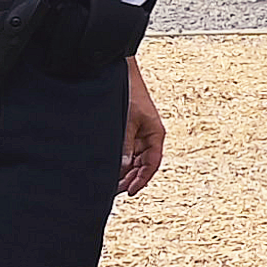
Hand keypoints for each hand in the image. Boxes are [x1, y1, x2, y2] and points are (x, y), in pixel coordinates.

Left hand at [117, 61, 166, 194]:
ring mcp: (139, 135)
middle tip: (116, 191)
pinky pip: (127, 151)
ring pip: (134, 160)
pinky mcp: (129, 131)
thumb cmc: (130, 94)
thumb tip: (124, 166)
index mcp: (155, 134)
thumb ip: (126, 146)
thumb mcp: (128, 122)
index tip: (131, 191)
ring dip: (125, 171)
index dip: (142, 179)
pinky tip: (110, 168)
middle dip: (131, 178)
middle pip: (143, 165)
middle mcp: (149, 137)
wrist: (122, 75)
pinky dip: (121, 160)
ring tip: (111, 183)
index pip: (152, 164)